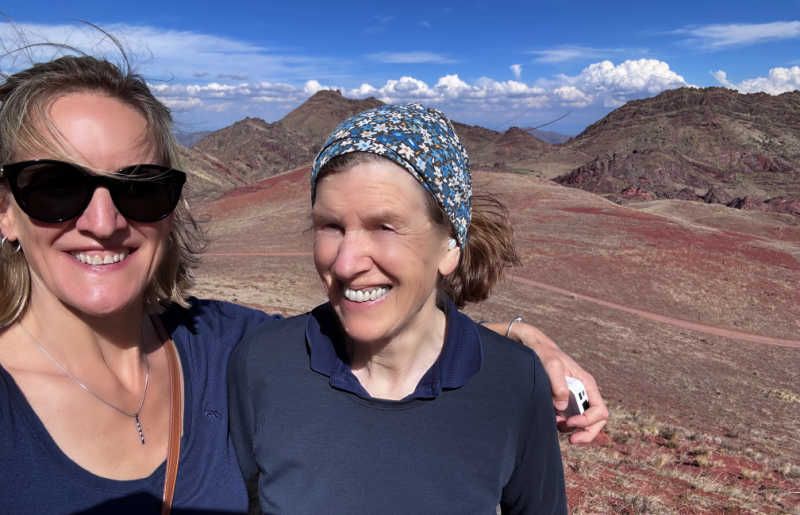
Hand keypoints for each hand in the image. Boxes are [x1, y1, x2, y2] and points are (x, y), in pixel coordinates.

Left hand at [486, 320, 608, 443]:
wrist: (534, 349)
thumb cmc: (544, 354)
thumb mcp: (551, 366)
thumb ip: (558, 385)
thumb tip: (562, 407)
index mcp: (587, 384)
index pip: (600, 410)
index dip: (588, 421)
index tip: (571, 422)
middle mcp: (584, 392)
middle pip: (597, 421)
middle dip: (587, 433)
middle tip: (572, 441)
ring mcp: (576, 398)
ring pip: (584, 423)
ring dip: (573, 430)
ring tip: (557, 425)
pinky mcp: (565, 402)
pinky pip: (571, 420)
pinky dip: (564, 426)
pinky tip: (553, 420)